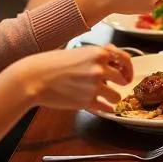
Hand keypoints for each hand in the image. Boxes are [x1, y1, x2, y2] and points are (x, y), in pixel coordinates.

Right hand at [9, 45, 134, 111]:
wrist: (34, 78)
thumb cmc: (50, 63)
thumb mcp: (77, 51)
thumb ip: (95, 57)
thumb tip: (109, 62)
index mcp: (98, 53)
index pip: (125, 59)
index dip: (129, 69)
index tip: (127, 75)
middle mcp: (99, 69)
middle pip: (122, 80)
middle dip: (118, 84)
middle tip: (112, 87)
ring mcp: (94, 86)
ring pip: (116, 96)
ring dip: (112, 98)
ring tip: (103, 97)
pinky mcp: (86, 101)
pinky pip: (106, 108)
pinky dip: (106, 109)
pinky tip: (103, 108)